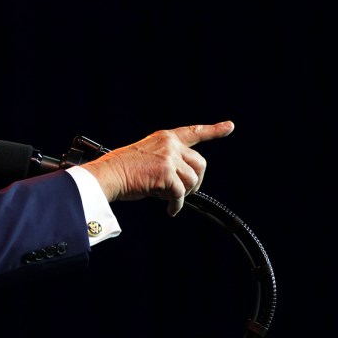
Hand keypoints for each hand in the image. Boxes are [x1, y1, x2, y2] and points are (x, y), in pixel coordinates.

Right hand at [81, 121, 233, 215]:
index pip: (194, 131)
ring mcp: (169, 158)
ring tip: (170, 200)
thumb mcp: (147, 156)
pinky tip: (170, 210)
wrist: (107, 175)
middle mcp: (170, 145)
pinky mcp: (166, 174)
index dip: (214, 130)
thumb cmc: (121, 170)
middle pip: (200, 164)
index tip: (229, 127)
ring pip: (192, 180)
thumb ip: (167, 161)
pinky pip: (180, 194)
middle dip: (196, 180)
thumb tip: (182, 182)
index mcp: (165, 138)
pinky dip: (177, 205)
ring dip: (184, 194)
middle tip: (186, 192)